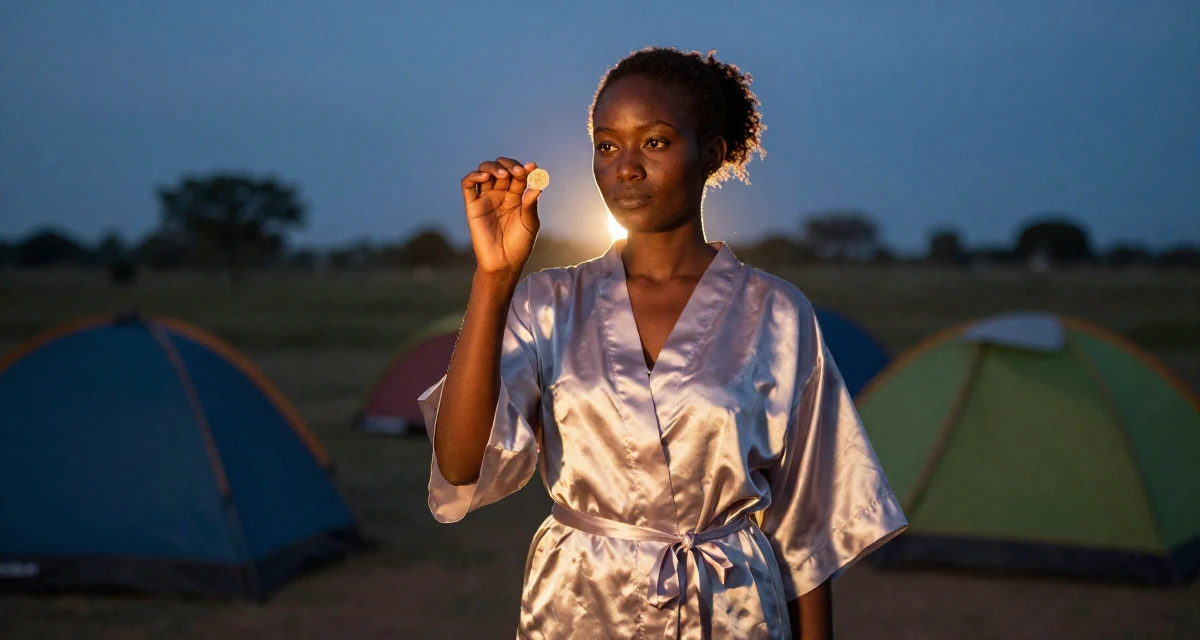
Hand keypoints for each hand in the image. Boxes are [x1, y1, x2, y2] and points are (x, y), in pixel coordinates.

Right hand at [461, 157, 541, 274]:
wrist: (503, 263)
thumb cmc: (519, 245)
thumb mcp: (530, 223)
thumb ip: (531, 203)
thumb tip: (538, 183)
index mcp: (516, 197)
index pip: (518, 175)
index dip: (524, 169)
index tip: (532, 168)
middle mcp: (500, 194)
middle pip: (502, 169)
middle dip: (510, 165)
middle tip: (518, 172)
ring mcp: (486, 198)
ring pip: (484, 171)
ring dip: (493, 167)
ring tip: (504, 175)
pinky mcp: (472, 206)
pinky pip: (468, 185)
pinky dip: (474, 175)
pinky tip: (485, 177)